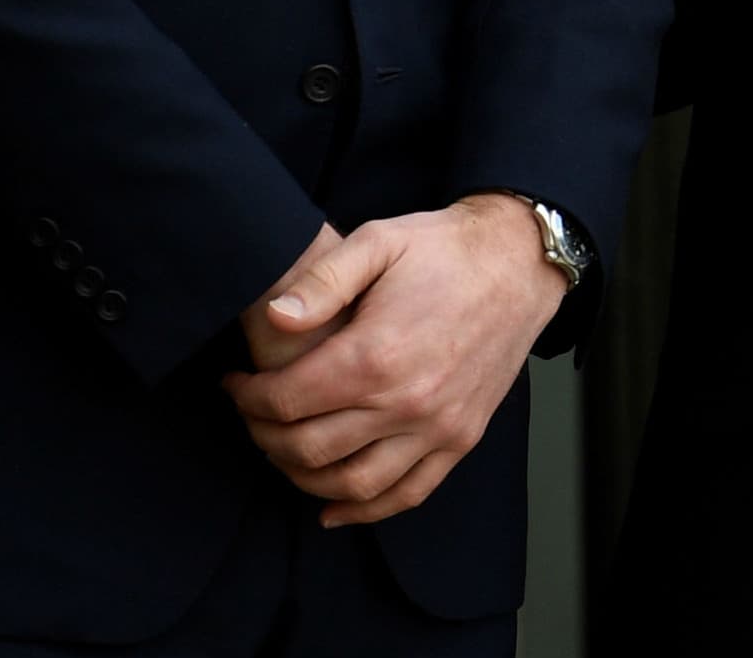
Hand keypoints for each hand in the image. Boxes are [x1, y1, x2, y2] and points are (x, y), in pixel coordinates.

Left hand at [220, 194, 568, 526]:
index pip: (286, 402)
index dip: (247, 398)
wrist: (518, 262)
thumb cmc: (443, 250)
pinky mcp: (462, 437)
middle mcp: (407, 401)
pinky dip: (364, 511)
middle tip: (253, 414)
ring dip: (303, 478)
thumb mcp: (378, 242)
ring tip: (285, 451)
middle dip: (264, 436)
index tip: (235, 385)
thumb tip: (274, 318)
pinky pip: (407, 494)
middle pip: (308, 449)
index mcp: (376, 354)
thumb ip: (321, 280)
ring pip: (352, 484)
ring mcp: (438, 426)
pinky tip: (333, 508)